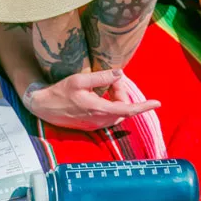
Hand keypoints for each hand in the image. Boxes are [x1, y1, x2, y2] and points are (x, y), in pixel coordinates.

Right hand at [27, 70, 159, 130]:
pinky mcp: (91, 126)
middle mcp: (99, 121)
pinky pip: (109, 117)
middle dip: (122, 93)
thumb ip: (101, 77)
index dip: (144, 106)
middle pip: (123, 108)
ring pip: (117, 113)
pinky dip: (111, 106)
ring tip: (106, 87)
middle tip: (112, 79)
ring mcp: (95, 125)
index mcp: (98, 109)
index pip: (128, 109)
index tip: (157, 103)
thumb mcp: (79, 81)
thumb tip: (120, 74)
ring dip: (117, 100)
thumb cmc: (59, 92)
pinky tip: (101, 95)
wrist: (43, 107)